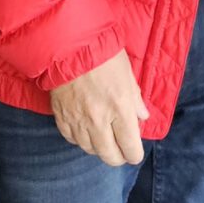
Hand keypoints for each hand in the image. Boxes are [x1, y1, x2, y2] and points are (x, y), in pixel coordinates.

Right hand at [49, 49, 148, 166]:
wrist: (68, 45)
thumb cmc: (103, 54)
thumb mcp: (127, 74)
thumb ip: (135, 99)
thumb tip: (142, 117)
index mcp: (120, 108)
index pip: (131, 147)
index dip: (135, 154)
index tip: (135, 152)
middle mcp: (99, 119)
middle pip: (110, 156)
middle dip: (119, 157)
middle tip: (121, 151)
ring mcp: (77, 120)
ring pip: (90, 150)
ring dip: (99, 148)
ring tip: (104, 139)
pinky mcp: (61, 117)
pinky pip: (72, 139)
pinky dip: (80, 139)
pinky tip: (86, 131)